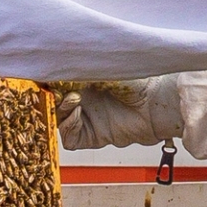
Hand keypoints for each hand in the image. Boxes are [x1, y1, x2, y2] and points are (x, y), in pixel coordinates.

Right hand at [55, 76, 186, 150]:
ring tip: (73, 98)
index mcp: (85, 79)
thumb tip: (56, 72)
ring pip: (58, 118)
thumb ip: (80, 71)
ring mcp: (87, 119)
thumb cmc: (140, 80)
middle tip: (52, 87)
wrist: (159, 104)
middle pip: (53, 100)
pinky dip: (68, 125)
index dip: (50, 78)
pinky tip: (79, 112)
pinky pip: (70, 138)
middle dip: (50, 94)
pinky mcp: (93, 137)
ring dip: (60, 108)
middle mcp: (84, 98)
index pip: (57, 81)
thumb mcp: (105, 68)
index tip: (46, 72)